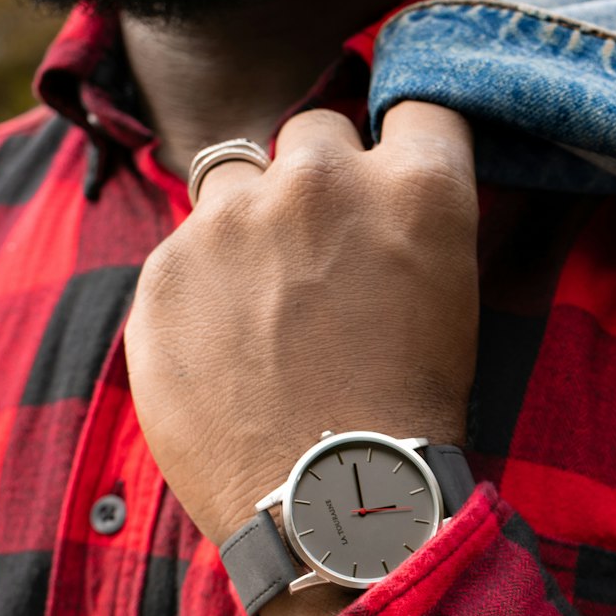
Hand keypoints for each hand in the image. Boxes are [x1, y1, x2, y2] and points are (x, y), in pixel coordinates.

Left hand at [124, 101, 478, 553]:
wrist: (329, 507)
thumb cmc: (407, 418)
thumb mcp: (450, 303)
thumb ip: (412, 224)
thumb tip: (375, 189)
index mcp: (416, 190)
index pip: (418, 107)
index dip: (402, 142)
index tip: (390, 170)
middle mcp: (323, 182)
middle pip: (315, 132)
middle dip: (319, 180)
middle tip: (323, 254)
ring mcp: (233, 220)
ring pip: (237, 177)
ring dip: (251, 219)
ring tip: (264, 304)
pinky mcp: (165, 268)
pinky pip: (185, 248)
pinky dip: (203, 284)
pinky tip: (227, 348)